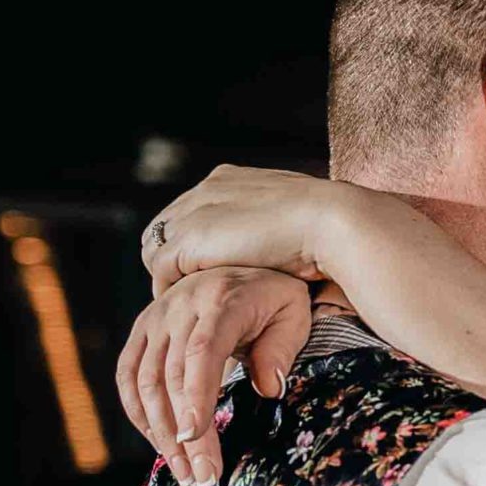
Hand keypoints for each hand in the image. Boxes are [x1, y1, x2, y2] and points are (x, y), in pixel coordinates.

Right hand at [117, 267, 314, 485]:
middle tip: (203, 477)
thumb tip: (268, 389)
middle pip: (172, 378)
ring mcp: (155, 318)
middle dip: (184, 434)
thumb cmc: (274, 296)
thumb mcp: (292, 314)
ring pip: (144, 381)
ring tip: (184, 472)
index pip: (202, 354)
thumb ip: (280, 349)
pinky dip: (139, 413)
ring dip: (159, 432)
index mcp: (220, 302)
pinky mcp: (142, 331)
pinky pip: (128, 376)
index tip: (193, 437)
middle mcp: (179, 308)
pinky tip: (160, 443)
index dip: (196, 397)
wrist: (243, 264)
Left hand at [139, 164, 348, 296]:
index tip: (205, 270)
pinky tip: (190, 306)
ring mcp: (194, 212)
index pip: (191, 210)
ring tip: (188, 302)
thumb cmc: (327, 226)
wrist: (329, 222)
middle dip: (174, 258)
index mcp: (229, 179)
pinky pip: (161, 269)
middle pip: (167, 227)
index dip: (194, 242)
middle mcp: (205, 189)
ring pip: (156, 248)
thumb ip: (275, 223)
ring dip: (168, 275)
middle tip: (190, 290)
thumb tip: (285, 242)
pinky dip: (170, 289)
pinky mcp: (190, 239)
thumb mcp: (295, 216)